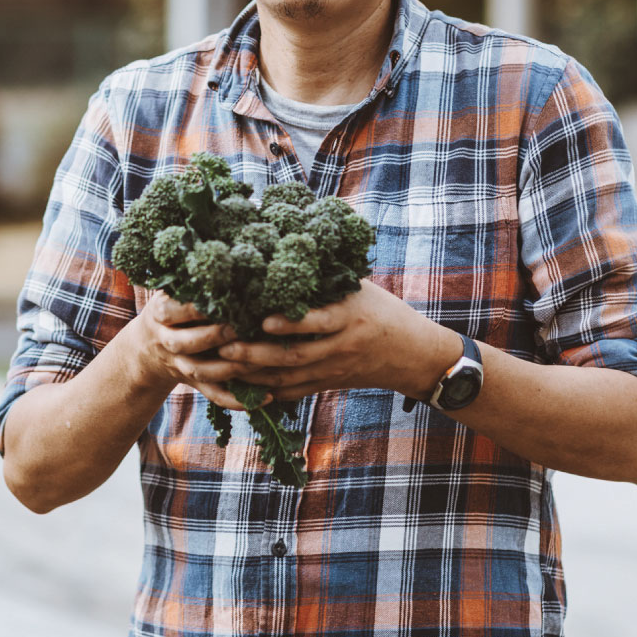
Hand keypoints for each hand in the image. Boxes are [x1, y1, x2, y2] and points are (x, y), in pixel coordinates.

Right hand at [132, 291, 269, 410]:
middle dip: (211, 337)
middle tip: (238, 328)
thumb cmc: (173, 309)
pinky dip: (238, 401)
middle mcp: (167, 341)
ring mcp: (180, 366)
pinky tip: (266, 397)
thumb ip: (192, 278)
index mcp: (160, 314)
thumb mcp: (172, 290)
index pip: (173, 310)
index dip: (194, 307)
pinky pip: (215, 396)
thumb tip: (230, 250)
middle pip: (185, 343)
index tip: (219, 298)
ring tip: (256, 361)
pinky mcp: (196, 384)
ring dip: (229, 368)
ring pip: (202, 371)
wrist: (148, 349)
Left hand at [215, 279, 457, 402]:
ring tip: (225, 365)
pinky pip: (295, 391)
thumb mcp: (360, 290)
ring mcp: (334, 369)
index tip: (261, 319)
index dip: (290, 323)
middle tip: (225, 347)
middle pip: (295, 355)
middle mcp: (341, 346)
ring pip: (289, 377)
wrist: (412, 354)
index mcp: (350, 316)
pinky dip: (269, 390)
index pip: (318, 322)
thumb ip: (328, 279)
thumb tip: (288, 246)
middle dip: (257, 354)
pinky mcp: (329, 384)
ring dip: (255, 374)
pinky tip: (244, 385)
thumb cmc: (382, 311)